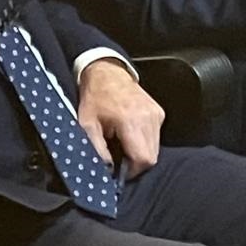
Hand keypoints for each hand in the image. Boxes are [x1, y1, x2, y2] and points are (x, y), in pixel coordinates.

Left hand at [76, 58, 163, 180]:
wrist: (107, 72)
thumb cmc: (95, 97)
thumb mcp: (87, 125)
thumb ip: (98, 150)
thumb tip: (107, 170)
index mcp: (131, 121)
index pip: (144, 159)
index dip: (132, 171)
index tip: (120, 172)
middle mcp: (148, 118)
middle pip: (152, 157)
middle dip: (136, 164)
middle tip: (119, 160)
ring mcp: (156, 115)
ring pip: (155, 148)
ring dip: (140, 152)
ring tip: (123, 144)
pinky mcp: (158, 113)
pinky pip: (156, 137)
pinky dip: (144, 141)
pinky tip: (130, 134)